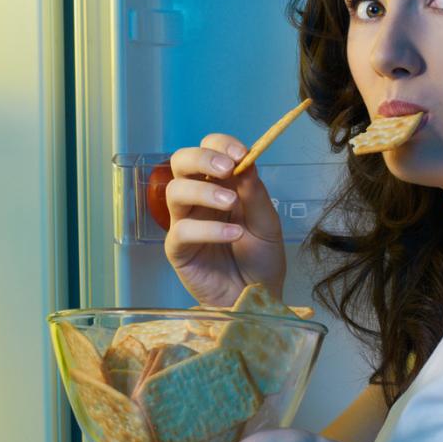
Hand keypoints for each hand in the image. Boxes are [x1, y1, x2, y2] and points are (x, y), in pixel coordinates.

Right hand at [165, 133, 285, 306]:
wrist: (258, 297)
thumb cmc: (261, 259)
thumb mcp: (267, 223)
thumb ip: (254, 193)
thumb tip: (245, 161)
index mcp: (220, 184)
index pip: (208, 149)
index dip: (220, 145)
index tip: (241, 154)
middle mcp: (198, 198)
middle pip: (180, 162)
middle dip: (201, 158)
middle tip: (226, 168)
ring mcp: (185, 222)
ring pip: (175, 191)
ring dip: (203, 191)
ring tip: (230, 204)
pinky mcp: (178, 249)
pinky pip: (182, 231)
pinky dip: (208, 229)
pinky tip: (233, 235)